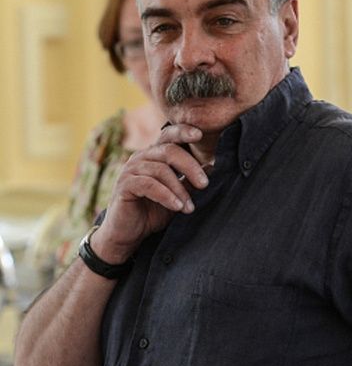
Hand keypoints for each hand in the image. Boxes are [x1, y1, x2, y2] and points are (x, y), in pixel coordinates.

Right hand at [92, 124, 207, 262]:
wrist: (128, 234)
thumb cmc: (152, 212)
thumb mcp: (177, 196)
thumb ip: (190, 181)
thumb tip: (213, 166)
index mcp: (153, 156)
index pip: (168, 136)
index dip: (183, 131)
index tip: (200, 134)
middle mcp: (141, 158)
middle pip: (169, 151)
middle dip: (190, 167)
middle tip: (204, 185)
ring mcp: (130, 170)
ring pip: (161, 170)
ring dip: (179, 189)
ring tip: (189, 208)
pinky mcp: (124, 185)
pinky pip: (149, 185)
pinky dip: (166, 196)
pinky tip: (177, 207)